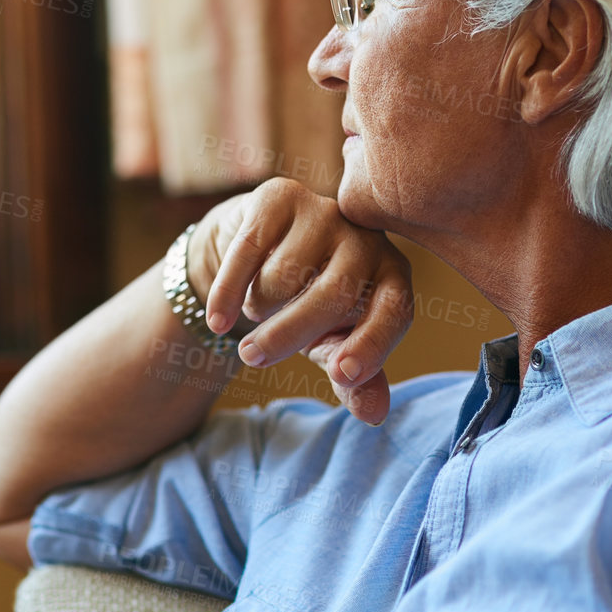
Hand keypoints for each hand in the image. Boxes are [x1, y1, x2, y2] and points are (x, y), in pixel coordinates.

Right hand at [188, 178, 413, 424]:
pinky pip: (250, 250)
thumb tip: (374, 414)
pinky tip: (217, 318)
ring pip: (286, 274)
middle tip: (253, 359)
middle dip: (289, 334)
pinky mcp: (281, 197)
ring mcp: (325, 212)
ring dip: (261, 306)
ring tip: (259, 311)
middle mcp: (367, 239)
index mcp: (393, 277)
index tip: (340, 375)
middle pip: (334, 294)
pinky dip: (228, 290)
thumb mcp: (333, 344)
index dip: (371, 344)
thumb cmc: (309, 307)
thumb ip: (355, 378)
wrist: (260, 254)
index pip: (395, 311)